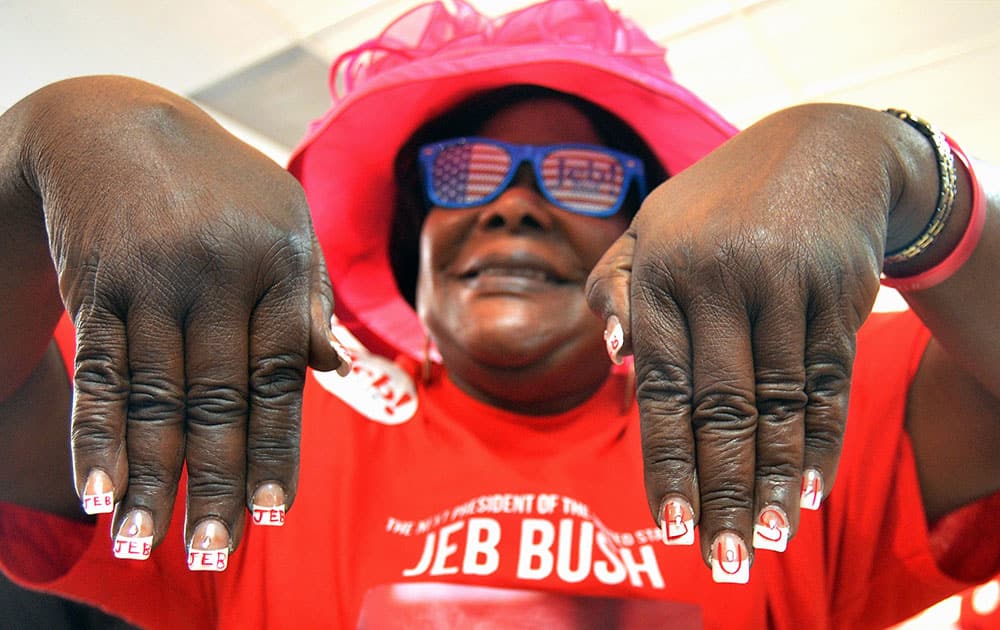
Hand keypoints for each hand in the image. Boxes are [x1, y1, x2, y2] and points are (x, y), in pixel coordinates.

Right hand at [25, 77, 345, 566]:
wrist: (118, 126)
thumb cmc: (224, 188)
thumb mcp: (285, 223)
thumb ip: (311, 296)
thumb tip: (336, 370)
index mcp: (278, 263)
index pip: (282, 374)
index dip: (276, 447)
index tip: (272, 511)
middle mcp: (216, 275)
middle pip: (217, 398)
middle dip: (214, 481)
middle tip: (212, 551)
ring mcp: (150, 281)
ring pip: (154, 396)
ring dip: (150, 476)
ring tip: (147, 542)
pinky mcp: (95, 286)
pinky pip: (98, 372)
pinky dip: (97, 435)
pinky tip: (100, 490)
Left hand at [587, 104, 896, 580]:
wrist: (818, 147)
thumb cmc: (715, 208)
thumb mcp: (650, 228)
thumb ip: (616, 286)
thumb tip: (614, 359)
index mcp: (658, 270)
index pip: (659, 387)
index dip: (666, 462)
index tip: (670, 525)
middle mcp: (715, 278)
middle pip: (719, 408)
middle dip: (721, 491)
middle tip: (722, 560)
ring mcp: (781, 282)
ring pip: (776, 404)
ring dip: (773, 481)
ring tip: (767, 541)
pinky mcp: (836, 288)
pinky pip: (827, 380)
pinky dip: (820, 441)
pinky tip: (809, 491)